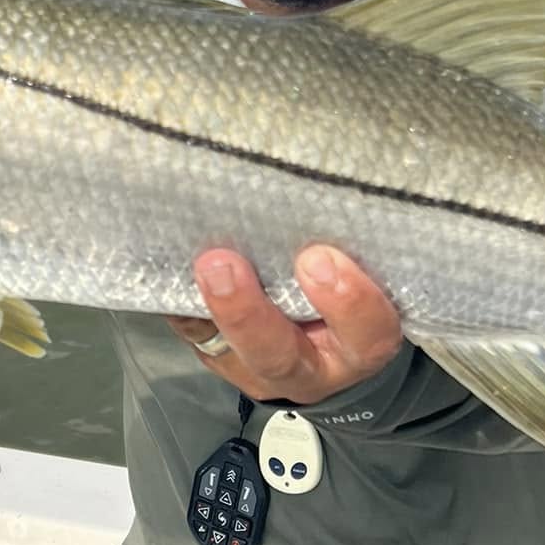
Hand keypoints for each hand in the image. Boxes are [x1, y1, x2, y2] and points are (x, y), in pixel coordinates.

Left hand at [169, 244, 405, 405]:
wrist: (324, 343)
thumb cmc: (353, 292)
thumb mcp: (373, 277)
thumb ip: (355, 247)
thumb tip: (334, 176)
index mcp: (360, 346)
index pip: (368, 334)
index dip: (348, 302)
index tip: (319, 256)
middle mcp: (308, 367)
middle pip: (277, 354)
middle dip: (248, 312)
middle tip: (224, 263)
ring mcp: (256, 367)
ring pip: (227, 349)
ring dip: (206, 306)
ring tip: (197, 264)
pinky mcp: (218, 354)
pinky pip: (193, 332)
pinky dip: (182, 300)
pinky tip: (171, 262)